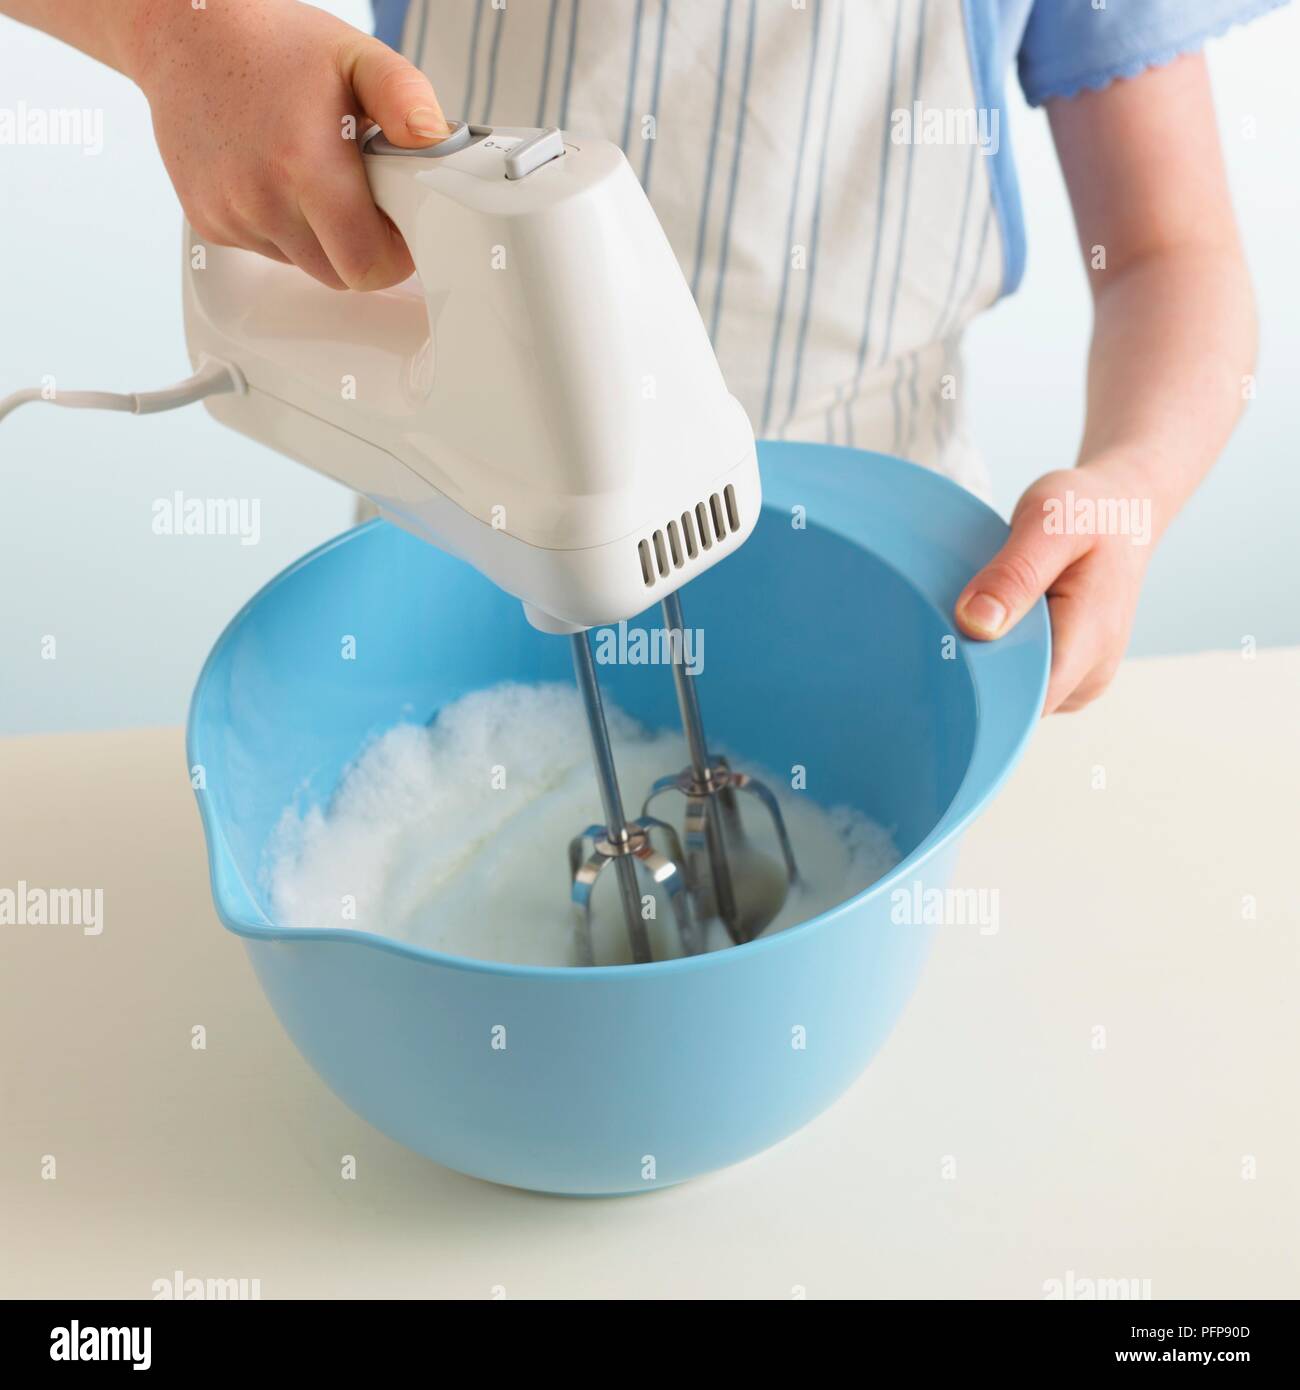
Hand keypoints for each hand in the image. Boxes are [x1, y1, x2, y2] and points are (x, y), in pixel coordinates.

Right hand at [126, 0, 448, 289]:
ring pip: (302, 264)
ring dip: (320, 238)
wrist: (188, 31)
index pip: (367, 266)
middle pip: (338, 274)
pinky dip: (281, 228)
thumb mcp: (357, 57)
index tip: (397, 225)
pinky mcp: (209, 222)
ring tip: (312, 175)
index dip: (393, 255)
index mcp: (305, 166)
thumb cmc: (275, 44)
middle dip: (360, 248)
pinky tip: (274, 177)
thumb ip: (406, 99)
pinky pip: (266, 249)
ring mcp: (231, 215)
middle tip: (361, 196)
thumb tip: (435, 141)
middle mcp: (261, 199)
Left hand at [954, 459, 1155, 713]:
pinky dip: (1003, 659)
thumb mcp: (1048, 523)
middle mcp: (1092, 672)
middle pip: (1017, 704)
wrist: (1122, 509)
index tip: (945, 654)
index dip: (981, 687)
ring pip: (1018, 697)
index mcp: (1090, 639)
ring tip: (979, 618)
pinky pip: (1025, 682)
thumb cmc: (1087, 510)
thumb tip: (976, 626)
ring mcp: (1083, 677)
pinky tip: (994, 627)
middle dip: (978, 676)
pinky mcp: (1070, 673)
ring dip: (990, 666)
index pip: (1026, 700)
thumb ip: (1014, 574)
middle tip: (948, 628)